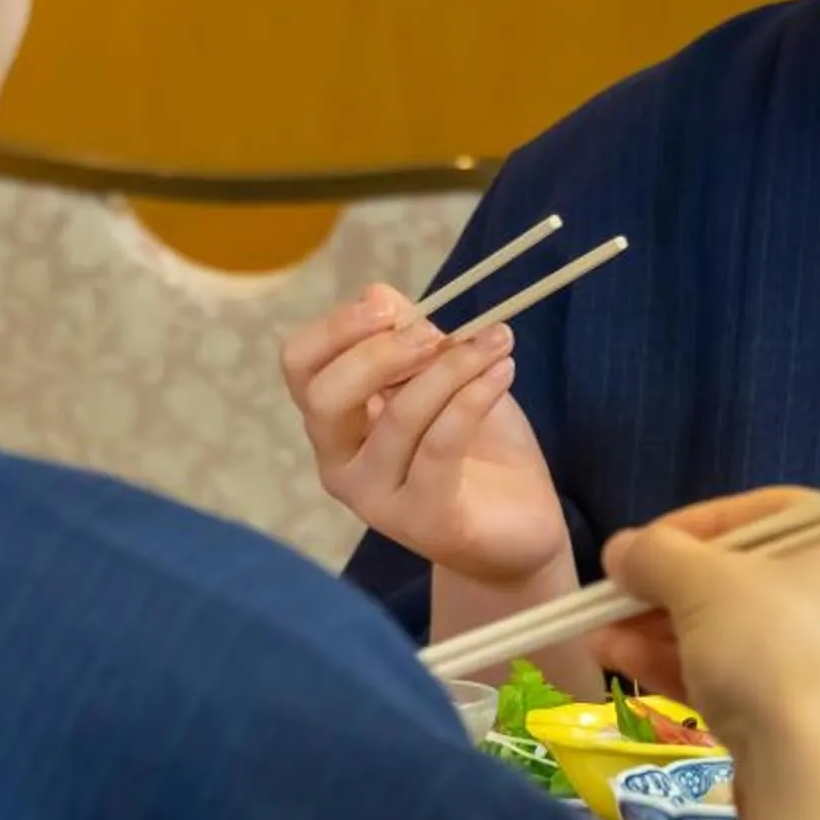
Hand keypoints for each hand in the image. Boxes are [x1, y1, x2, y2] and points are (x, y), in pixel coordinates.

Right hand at [279, 284, 568, 583]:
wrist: (518, 526)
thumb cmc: (476, 446)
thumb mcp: (443, 375)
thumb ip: (410, 336)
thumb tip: (376, 293)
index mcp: (335, 421)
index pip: (300, 364)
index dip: (337, 328)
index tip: (390, 309)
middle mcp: (339, 462)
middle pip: (325, 396)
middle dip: (380, 353)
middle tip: (437, 335)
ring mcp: (375, 497)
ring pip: (398, 416)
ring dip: (453, 368)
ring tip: (497, 344)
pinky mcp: (422, 519)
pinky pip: (440, 445)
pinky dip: (473, 397)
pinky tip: (503, 372)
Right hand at [589, 488, 819, 771]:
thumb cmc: (779, 653)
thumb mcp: (704, 585)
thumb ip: (657, 555)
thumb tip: (623, 550)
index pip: (774, 513)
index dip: (693, 526)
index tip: (638, 547)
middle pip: (762, 581)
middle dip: (674, 592)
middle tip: (617, 597)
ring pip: (756, 636)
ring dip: (672, 633)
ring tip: (601, 638)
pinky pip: (767, 681)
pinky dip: (702, 671)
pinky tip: (629, 667)